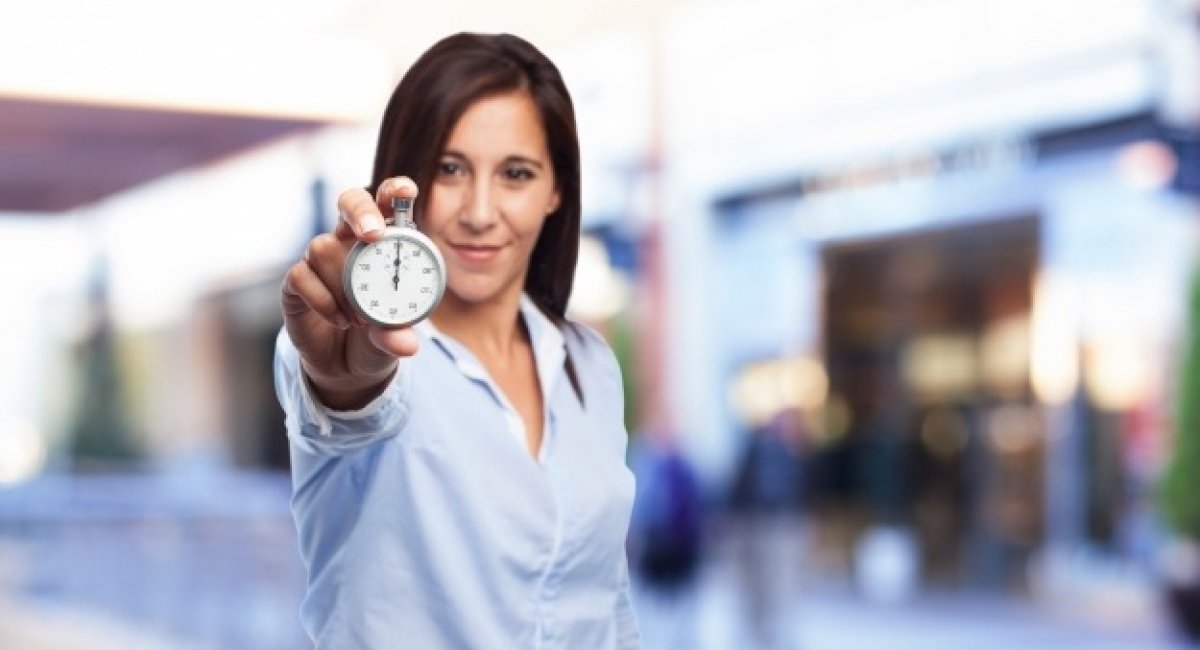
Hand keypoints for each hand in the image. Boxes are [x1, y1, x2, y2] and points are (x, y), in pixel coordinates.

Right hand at [281, 177, 421, 409]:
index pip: (388, 204)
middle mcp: (350, 243)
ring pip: (323, 247)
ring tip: (361, 319)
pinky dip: (323, 299)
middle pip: (350, 201)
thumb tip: (407, 344)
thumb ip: (399, 335)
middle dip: (360, 211)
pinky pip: (302, 275)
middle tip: (372, 234)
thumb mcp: (394, 338)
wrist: (347, 367)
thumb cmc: (378, 338)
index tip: (407, 192)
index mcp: (384, 244)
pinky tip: (340, 320)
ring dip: (343, 283)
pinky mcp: (297, 282)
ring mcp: (321, 260)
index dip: (395, 191)